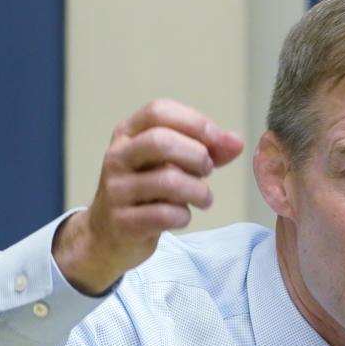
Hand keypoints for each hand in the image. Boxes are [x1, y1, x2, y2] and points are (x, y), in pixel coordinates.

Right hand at [52, 99, 243, 294]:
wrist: (108, 234)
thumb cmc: (147, 191)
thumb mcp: (173, 163)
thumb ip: (206, 150)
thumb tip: (236, 142)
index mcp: (128, 134)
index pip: (159, 111)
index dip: (194, 122)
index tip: (216, 139)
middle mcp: (117, 157)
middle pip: (161, 141)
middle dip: (197, 155)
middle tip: (207, 170)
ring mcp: (116, 189)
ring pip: (169, 181)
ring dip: (199, 191)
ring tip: (203, 198)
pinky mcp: (122, 222)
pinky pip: (165, 214)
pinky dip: (184, 216)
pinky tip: (182, 216)